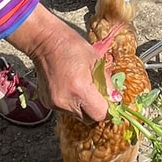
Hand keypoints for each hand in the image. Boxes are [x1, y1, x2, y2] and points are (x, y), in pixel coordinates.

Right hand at [8, 6, 109, 123]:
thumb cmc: (72, 47)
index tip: (110, 100)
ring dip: (84, 106)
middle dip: (96, 109)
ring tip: (81, 86)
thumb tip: (116, 100)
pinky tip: (70, 87)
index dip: (108, 109)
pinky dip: (72, 103)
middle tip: (97, 93)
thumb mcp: (96, 61)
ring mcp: (55, 104)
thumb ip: (107, 84)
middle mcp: (66, 101)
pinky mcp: (47, 104)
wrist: (45, 42)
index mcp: (80, 89)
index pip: (100, 115)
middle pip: (89, 119)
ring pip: (78, 116)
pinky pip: (66, 111)